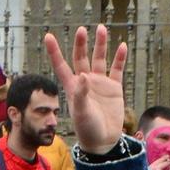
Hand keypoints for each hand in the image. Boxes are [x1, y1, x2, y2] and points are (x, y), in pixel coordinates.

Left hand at [42, 26, 128, 154]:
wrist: (103, 141)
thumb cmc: (87, 128)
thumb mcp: (81, 112)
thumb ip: (81, 94)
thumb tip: (84, 75)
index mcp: (72, 86)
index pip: (61, 65)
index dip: (54, 51)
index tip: (48, 36)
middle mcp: (85, 81)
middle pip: (81, 57)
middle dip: (81, 44)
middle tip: (82, 30)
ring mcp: (100, 83)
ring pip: (99, 59)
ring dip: (100, 45)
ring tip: (101, 28)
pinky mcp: (114, 88)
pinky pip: (117, 69)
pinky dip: (119, 58)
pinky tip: (121, 45)